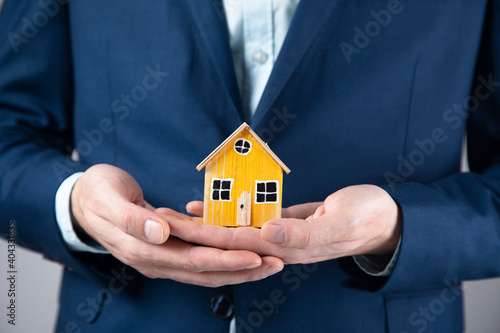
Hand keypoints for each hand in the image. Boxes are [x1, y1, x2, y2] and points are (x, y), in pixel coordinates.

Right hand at [70, 164, 283, 286]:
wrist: (82, 200)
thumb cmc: (96, 193)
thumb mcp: (108, 198)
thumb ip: (131, 218)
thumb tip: (161, 233)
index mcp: (143, 249)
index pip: (192, 261)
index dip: (225, 261)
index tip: (255, 257)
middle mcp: (155, 259)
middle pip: (206, 272)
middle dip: (242, 270)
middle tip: (276, 264)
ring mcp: (161, 256)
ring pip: (205, 269)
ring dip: (237, 268)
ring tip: (268, 262)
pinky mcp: (166, 248)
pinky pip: (198, 257)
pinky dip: (222, 257)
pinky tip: (242, 251)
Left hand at [179, 185, 399, 264]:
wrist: (384, 219)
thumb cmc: (368, 218)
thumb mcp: (341, 223)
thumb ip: (304, 233)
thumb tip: (267, 233)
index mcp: (286, 246)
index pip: (234, 242)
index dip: (201, 235)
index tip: (172, 228)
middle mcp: (277, 244)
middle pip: (225, 239)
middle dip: (191, 232)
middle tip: (158, 221)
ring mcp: (279, 234)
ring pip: (233, 229)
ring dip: (202, 224)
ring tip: (172, 216)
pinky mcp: (284, 221)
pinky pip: (249, 218)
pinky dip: (227, 212)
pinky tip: (207, 206)